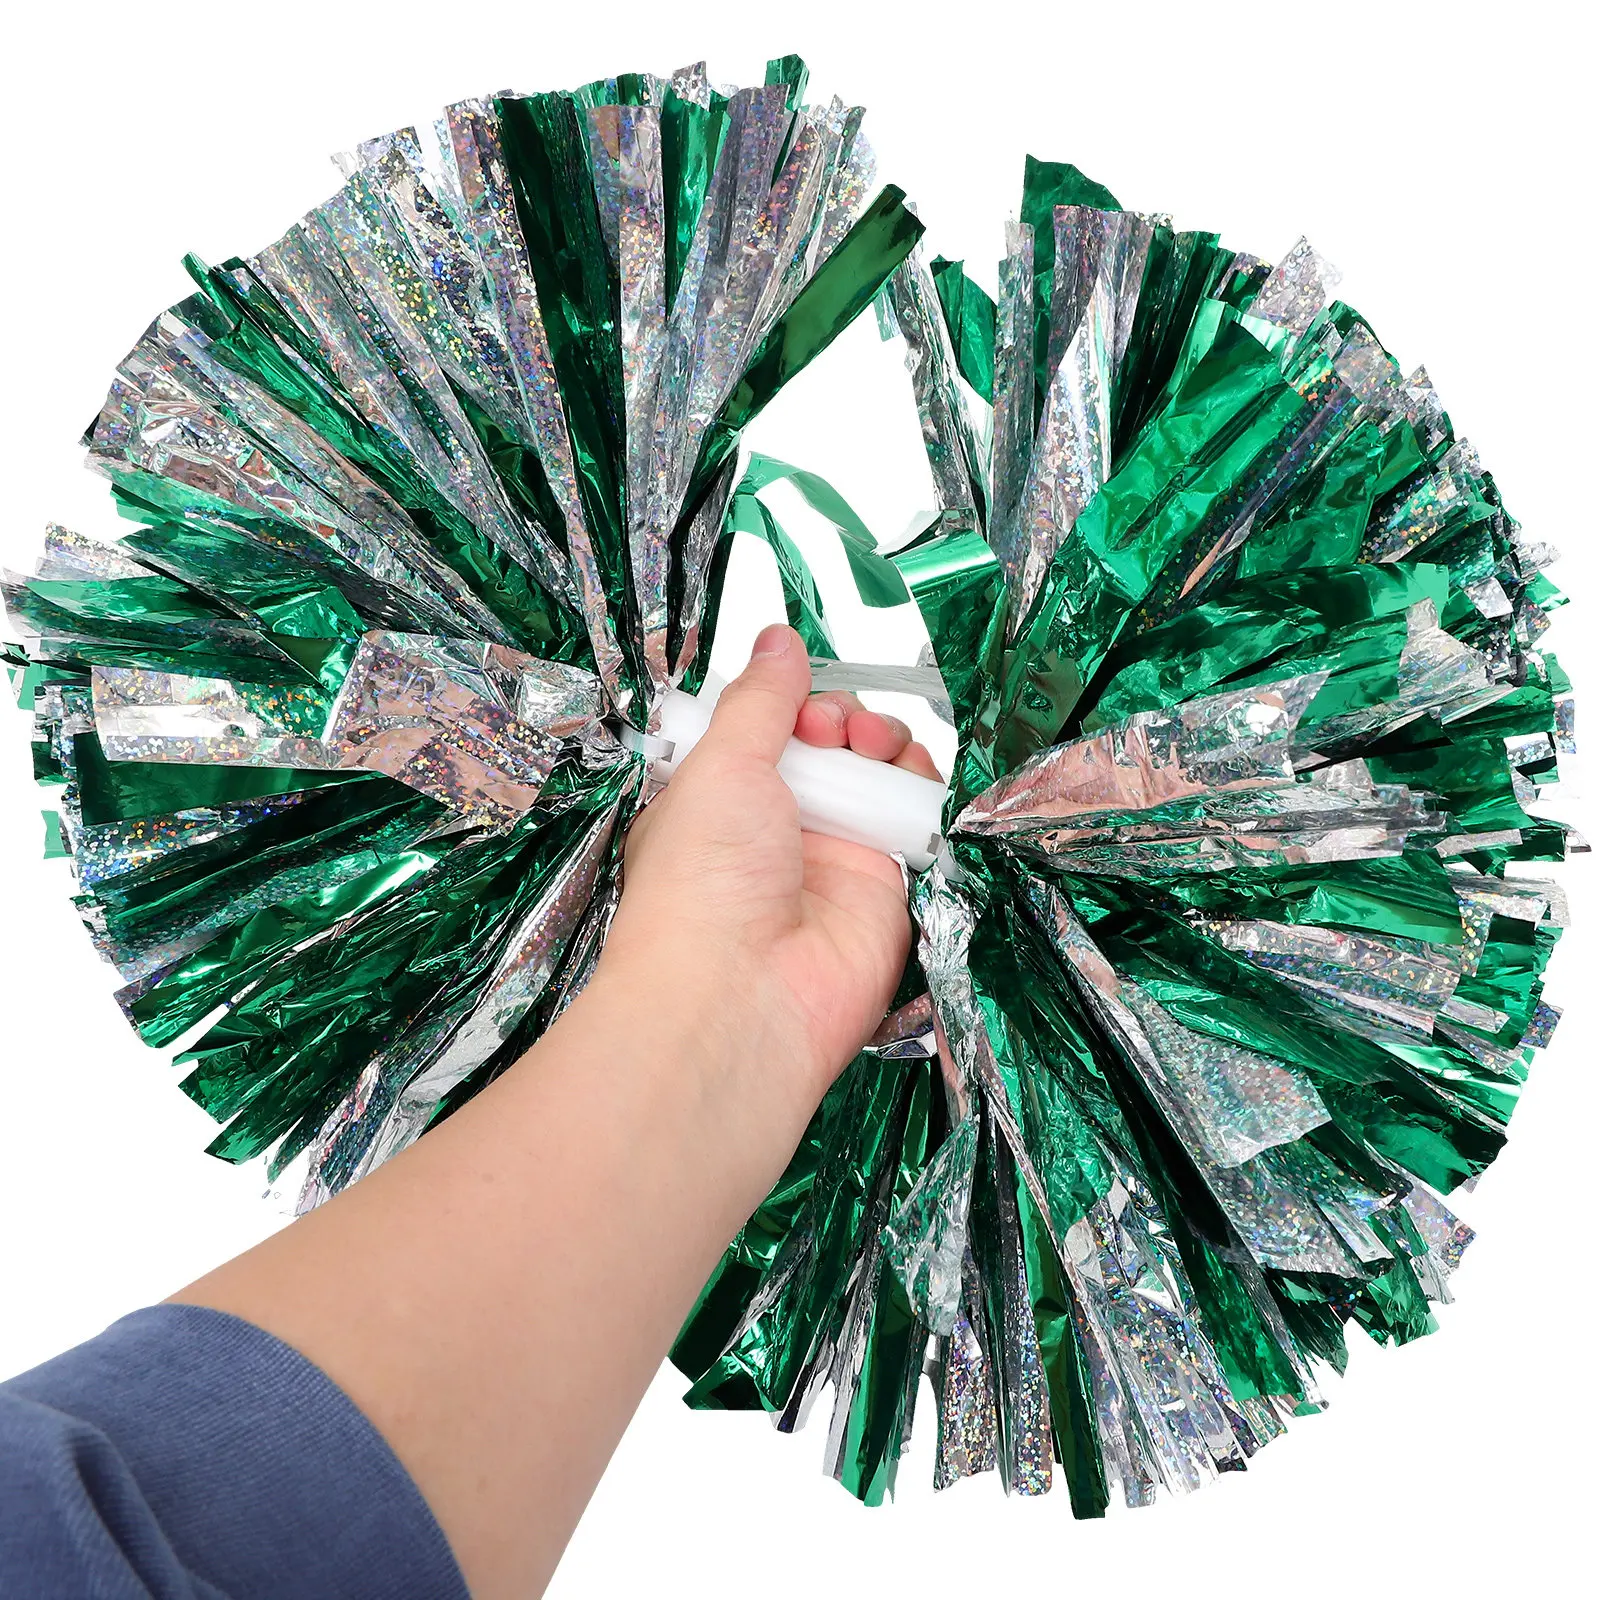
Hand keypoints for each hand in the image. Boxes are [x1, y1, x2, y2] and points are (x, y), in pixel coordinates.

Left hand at [599, 624, 941, 1123]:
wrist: (740, 995)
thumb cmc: (703, 881)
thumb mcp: (720, 763)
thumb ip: (760, 698)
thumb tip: (777, 639)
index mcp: (719, 799)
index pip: (767, 731)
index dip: (790, 703)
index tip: (796, 696)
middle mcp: (776, 829)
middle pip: (830, 748)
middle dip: (842, 719)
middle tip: (833, 730)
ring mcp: (832, 858)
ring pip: (877, 778)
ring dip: (883, 745)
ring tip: (871, 746)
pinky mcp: (884, 889)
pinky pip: (915, 825)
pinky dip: (920, 791)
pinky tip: (909, 774)